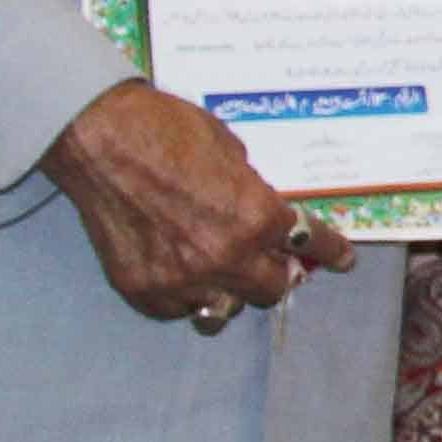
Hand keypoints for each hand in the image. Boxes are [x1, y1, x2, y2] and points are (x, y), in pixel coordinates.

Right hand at [46, 81, 350, 328]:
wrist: (99, 137)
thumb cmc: (167, 131)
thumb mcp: (233, 152)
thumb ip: (254, 192)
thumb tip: (267, 213)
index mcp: (256, 218)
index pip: (310, 244)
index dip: (331, 251)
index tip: (342, 259)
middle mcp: (224, 257)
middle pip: (272, 289)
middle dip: (277, 273)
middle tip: (273, 262)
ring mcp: (181, 279)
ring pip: (224, 311)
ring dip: (231, 293)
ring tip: (224, 275)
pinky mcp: (143, 290)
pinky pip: (178, 309)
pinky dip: (186, 297)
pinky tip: (183, 274)